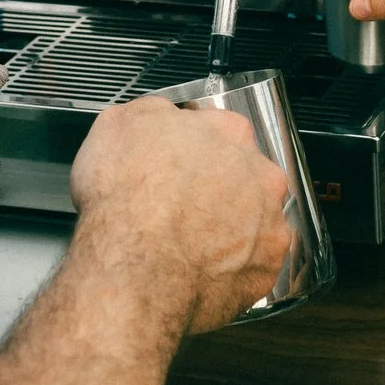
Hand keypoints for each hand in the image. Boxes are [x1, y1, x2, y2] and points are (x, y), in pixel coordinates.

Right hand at [71, 97, 293, 333]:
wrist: (134, 269)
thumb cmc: (127, 203)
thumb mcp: (115, 127)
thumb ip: (149, 114)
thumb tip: (156, 117)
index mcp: (229, 133)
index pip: (218, 130)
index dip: (193, 149)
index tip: (177, 165)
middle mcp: (260, 175)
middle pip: (244, 175)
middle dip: (218, 188)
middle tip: (182, 206)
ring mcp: (268, 223)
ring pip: (254, 221)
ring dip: (230, 228)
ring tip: (190, 244)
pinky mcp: (266, 268)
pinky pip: (253, 265)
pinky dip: (232, 268)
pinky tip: (201, 269)